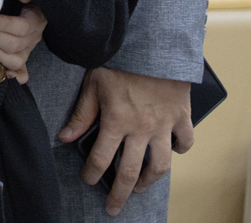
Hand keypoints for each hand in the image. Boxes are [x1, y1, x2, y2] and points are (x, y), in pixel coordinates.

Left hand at [0, 0, 45, 83]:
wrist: (34, 10)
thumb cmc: (25, 0)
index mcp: (35, 21)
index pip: (22, 28)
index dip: (5, 25)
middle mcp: (33, 39)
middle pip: (14, 45)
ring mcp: (27, 51)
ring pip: (14, 60)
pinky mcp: (22, 59)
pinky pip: (22, 72)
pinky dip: (15, 76)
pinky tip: (4, 75)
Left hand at [58, 68, 194, 214]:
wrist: (154, 44)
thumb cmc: (120, 60)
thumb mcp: (93, 83)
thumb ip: (82, 113)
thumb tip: (65, 136)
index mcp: (116, 120)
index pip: (101, 158)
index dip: (93, 174)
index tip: (88, 181)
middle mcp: (141, 128)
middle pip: (131, 172)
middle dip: (120, 193)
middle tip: (113, 207)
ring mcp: (164, 125)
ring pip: (160, 165)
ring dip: (150, 181)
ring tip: (140, 188)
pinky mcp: (181, 117)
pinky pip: (185, 142)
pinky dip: (180, 150)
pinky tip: (171, 153)